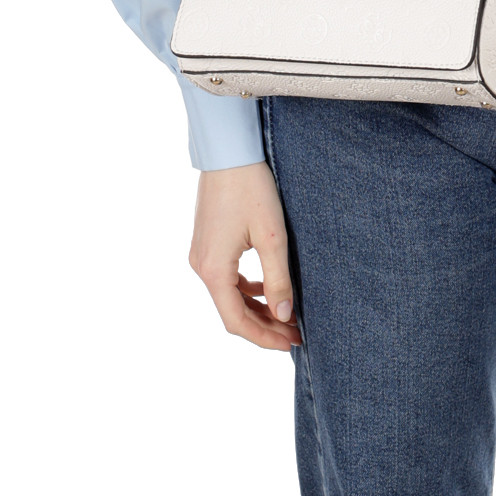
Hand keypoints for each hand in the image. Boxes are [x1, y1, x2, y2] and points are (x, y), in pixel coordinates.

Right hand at [189, 162, 300, 350]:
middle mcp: (200, 267)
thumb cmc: (251, 189)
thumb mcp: (272, 236)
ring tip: (287, 313)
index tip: (291, 343)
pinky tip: (268, 286)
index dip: (264, 337)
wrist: (228, 152)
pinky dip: (247, 288)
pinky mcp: (207, 243)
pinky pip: (226, 277)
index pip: (236, 322)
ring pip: (229, 295)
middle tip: (295, 332)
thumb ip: (278, 279)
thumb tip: (283, 316)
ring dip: (256, 308)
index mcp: (213, 270)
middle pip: (232, 311)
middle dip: (264, 325)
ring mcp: (201, 254)